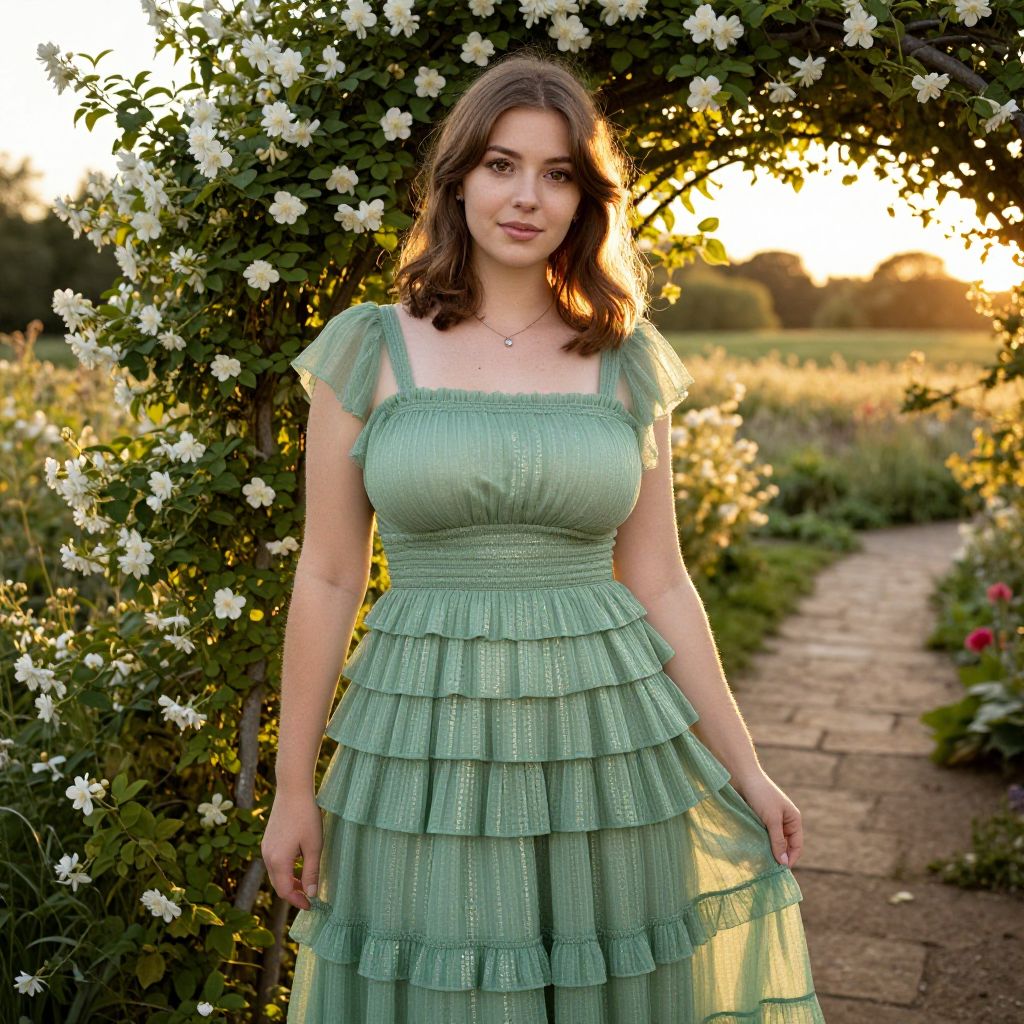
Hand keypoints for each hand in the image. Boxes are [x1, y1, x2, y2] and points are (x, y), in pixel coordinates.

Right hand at [260, 789, 323, 909]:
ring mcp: (266, 847)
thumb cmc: (306, 817)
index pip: (285, 891)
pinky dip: (286, 869)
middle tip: (310, 896)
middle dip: (293, 893)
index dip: (298, 901)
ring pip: (276, 874)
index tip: (311, 905)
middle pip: (278, 885)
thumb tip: (311, 894)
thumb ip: (311, 872)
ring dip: (289, 881)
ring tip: (306, 881)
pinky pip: (275, 862)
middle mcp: (267, 857)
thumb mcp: (314, 846)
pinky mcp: (268, 840)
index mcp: (278, 861)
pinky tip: (299, 864)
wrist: (292, 790)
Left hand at [732, 771, 803, 869]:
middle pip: (784, 845)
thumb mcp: (772, 819)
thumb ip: (778, 841)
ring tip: (759, 862)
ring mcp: (771, 820)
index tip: (781, 871)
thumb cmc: (760, 795)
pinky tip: (752, 850)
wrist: (742, 776)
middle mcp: (784, 821)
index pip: (797, 845)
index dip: (791, 858)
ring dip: (767, 850)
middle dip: (778, 856)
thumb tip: (784, 863)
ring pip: (772, 841)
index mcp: (793, 819)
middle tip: (768, 869)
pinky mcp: (759, 819)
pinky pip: (762, 835)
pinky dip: (759, 843)